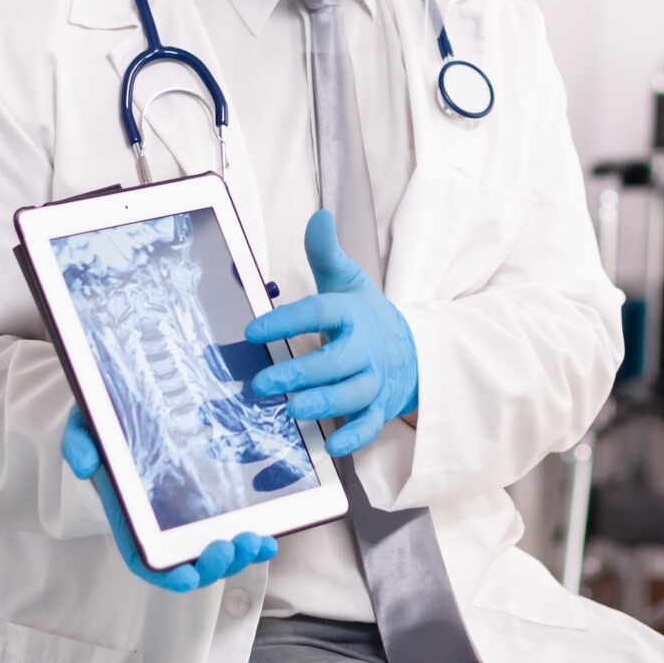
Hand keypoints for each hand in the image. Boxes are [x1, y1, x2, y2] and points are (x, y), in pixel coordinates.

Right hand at [60, 409, 274, 591]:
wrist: (133, 398)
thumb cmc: (106, 419)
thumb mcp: (85, 425)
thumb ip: (79, 443)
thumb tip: (85, 465)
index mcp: (129, 515)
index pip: (142, 557)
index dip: (163, 574)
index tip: (186, 577)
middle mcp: (160, 522)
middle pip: (186, 561)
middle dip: (211, 566)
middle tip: (230, 547)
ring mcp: (188, 512)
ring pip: (214, 549)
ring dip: (238, 556)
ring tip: (257, 542)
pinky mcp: (213, 497)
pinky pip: (234, 526)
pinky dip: (252, 540)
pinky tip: (269, 536)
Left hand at [245, 210, 418, 459]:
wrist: (412, 350)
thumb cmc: (366, 315)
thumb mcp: (348, 281)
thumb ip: (326, 253)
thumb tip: (319, 216)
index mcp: (353, 313)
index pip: (319, 313)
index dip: (287, 321)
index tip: (252, 331)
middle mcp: (365, 349)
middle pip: (335, 361)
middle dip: (301, 372)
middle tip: (263, 383)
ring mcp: (373, 380)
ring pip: (352, 394)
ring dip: (324, 403)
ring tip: (293, 409)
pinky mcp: (378, 408)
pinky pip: (369, 425)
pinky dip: (354, 438)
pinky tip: (332, 446)